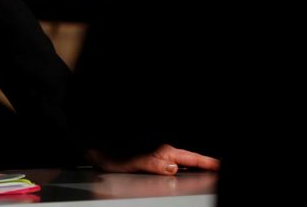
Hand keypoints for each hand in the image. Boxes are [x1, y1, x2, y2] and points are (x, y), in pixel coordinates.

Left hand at [90, 144, 219, 174]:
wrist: (94, 145)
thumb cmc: (111, 152)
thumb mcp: (133, 162)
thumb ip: (154, 164)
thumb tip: (173, 168)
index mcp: (161, 150)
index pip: (190, 158)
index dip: (207, 163)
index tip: (220, 166)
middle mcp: (161, 150)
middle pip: (189, 159)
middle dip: (204, 164)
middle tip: (217, 169)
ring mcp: (155, 153)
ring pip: (179, 160)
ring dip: (193, 165)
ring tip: (207, 169)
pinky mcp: (149, 156)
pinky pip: (169, 163)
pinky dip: (180, 166)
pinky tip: (181, 170)